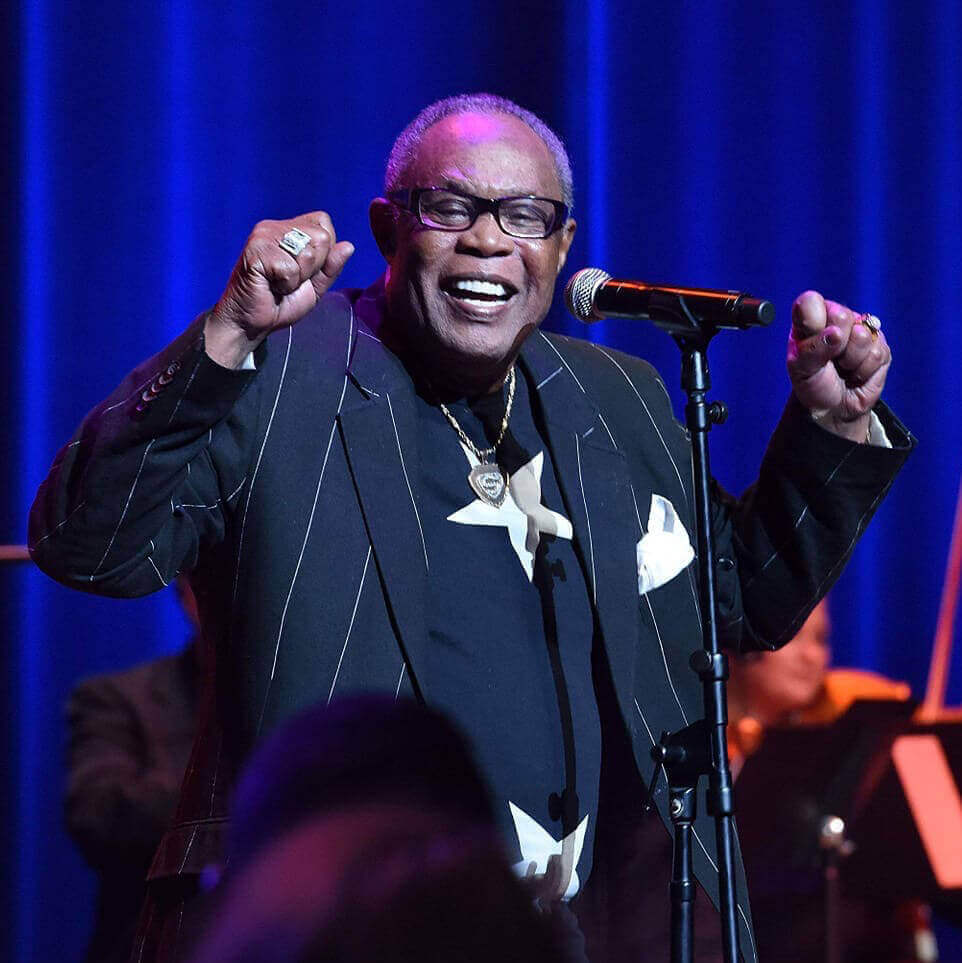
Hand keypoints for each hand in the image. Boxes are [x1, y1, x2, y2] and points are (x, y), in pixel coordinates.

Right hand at [205, 212, 353, 367]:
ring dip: (298, 278)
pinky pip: (290, 268)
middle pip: (321, 237)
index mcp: (289, 229)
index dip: (323, 252)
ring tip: (279, 283)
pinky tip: (270, 286)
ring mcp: (263, 236)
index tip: (303, 271)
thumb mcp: (314, 286)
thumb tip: (349, 246)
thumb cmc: (280, 303)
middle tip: (290, 280)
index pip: (323, 222)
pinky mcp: (255, 250)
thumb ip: (331, 267)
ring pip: (308, 253)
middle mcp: (275, 227)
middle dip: (313, 267)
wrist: (251, 322)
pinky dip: (286, 285)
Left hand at [787, 290, 890, 441]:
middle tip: (828, 359)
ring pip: (862, 336)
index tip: (808, 340)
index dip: (812, 321)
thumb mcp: (801, 369)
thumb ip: (812, 348)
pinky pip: (877, 354)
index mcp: (811, 318)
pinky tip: (856, 374)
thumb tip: (835, 332)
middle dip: (834, 345)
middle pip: (842, 316)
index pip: (811, 301)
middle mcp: (837, 319)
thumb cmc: (812, 383)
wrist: (832, 408)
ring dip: (850, 360)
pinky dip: (863, 370)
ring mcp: (861, 331)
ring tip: (842, 367)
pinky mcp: (881, 346)